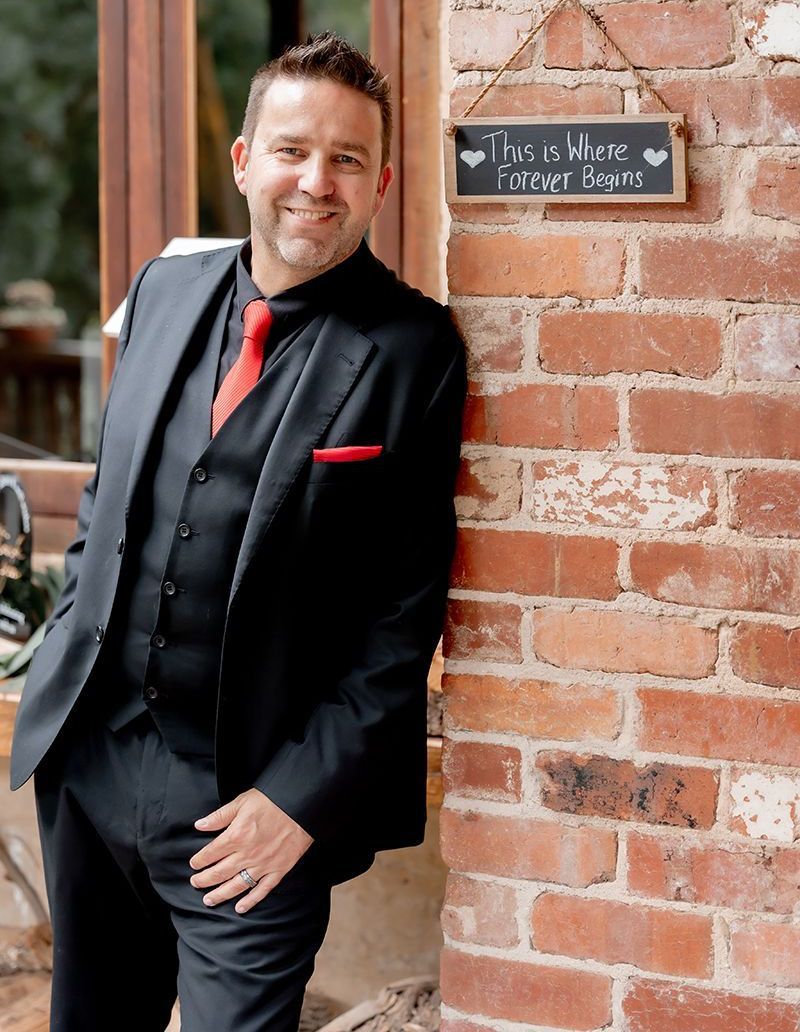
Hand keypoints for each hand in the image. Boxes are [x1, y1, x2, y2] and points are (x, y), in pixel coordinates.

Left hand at [188, 788, 313, 912]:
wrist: (301, 805)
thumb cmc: (272, 800)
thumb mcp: (242, 802)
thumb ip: (220, 816)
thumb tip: (200, 825)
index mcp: (236, 836)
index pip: (210, 853)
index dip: (199, 860)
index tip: (194, 863)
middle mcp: (247, 854)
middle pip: (219, 872)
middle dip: (204, 879)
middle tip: (195, 883)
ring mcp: (263, 865)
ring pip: (236, 885)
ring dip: (220, 894)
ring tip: (209, 900)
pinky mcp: (278, 870)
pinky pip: (262, 890)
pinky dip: (250, 901)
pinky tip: (240, 907)